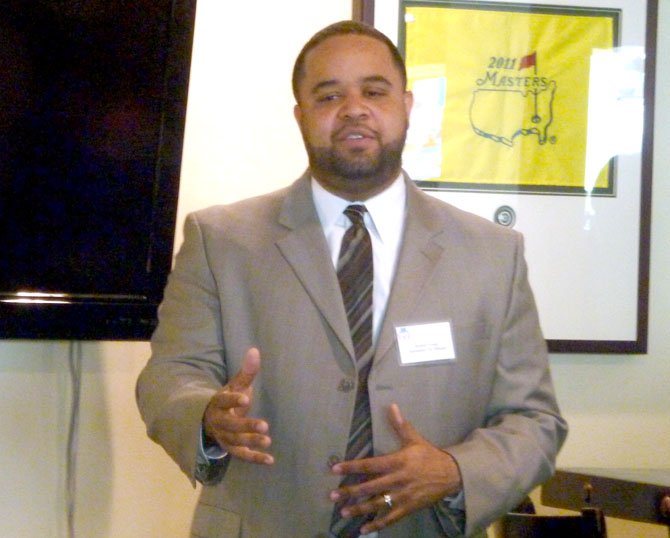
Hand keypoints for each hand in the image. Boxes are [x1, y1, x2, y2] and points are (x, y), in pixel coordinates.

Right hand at [202, 347, 273, 464]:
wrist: (208, 420)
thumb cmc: (227, 400)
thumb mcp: (235, 385)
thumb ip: (246, 372)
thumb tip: (255, 350)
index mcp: (217, 404)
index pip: (223, 401)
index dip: (233, 401)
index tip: (246, 399)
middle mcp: (218, 422)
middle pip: (231, 425)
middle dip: (246, 426)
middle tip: (265, 426)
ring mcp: (223, 437)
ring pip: (235, 442)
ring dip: (251, 442)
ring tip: (268, 441)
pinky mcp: (230, 449)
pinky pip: (242, 456)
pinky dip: (255, 458)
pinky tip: (270, 460)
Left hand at [330, 403, 461, 533]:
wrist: (451, 474)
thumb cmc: (429, 456)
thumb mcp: (415, 439)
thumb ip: (401, 425)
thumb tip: (391, 406)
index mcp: (398, 462)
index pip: (371, 464)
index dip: (353, 467)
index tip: (335, 469)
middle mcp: (398, 480)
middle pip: (371, 487)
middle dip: (351, 491)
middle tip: (334, 495)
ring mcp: (403, 496)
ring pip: (378, 504)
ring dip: (360, 509)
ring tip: (344, 512)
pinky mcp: (409, 507)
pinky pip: (391, 517)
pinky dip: (378, 524)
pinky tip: (364, 529)